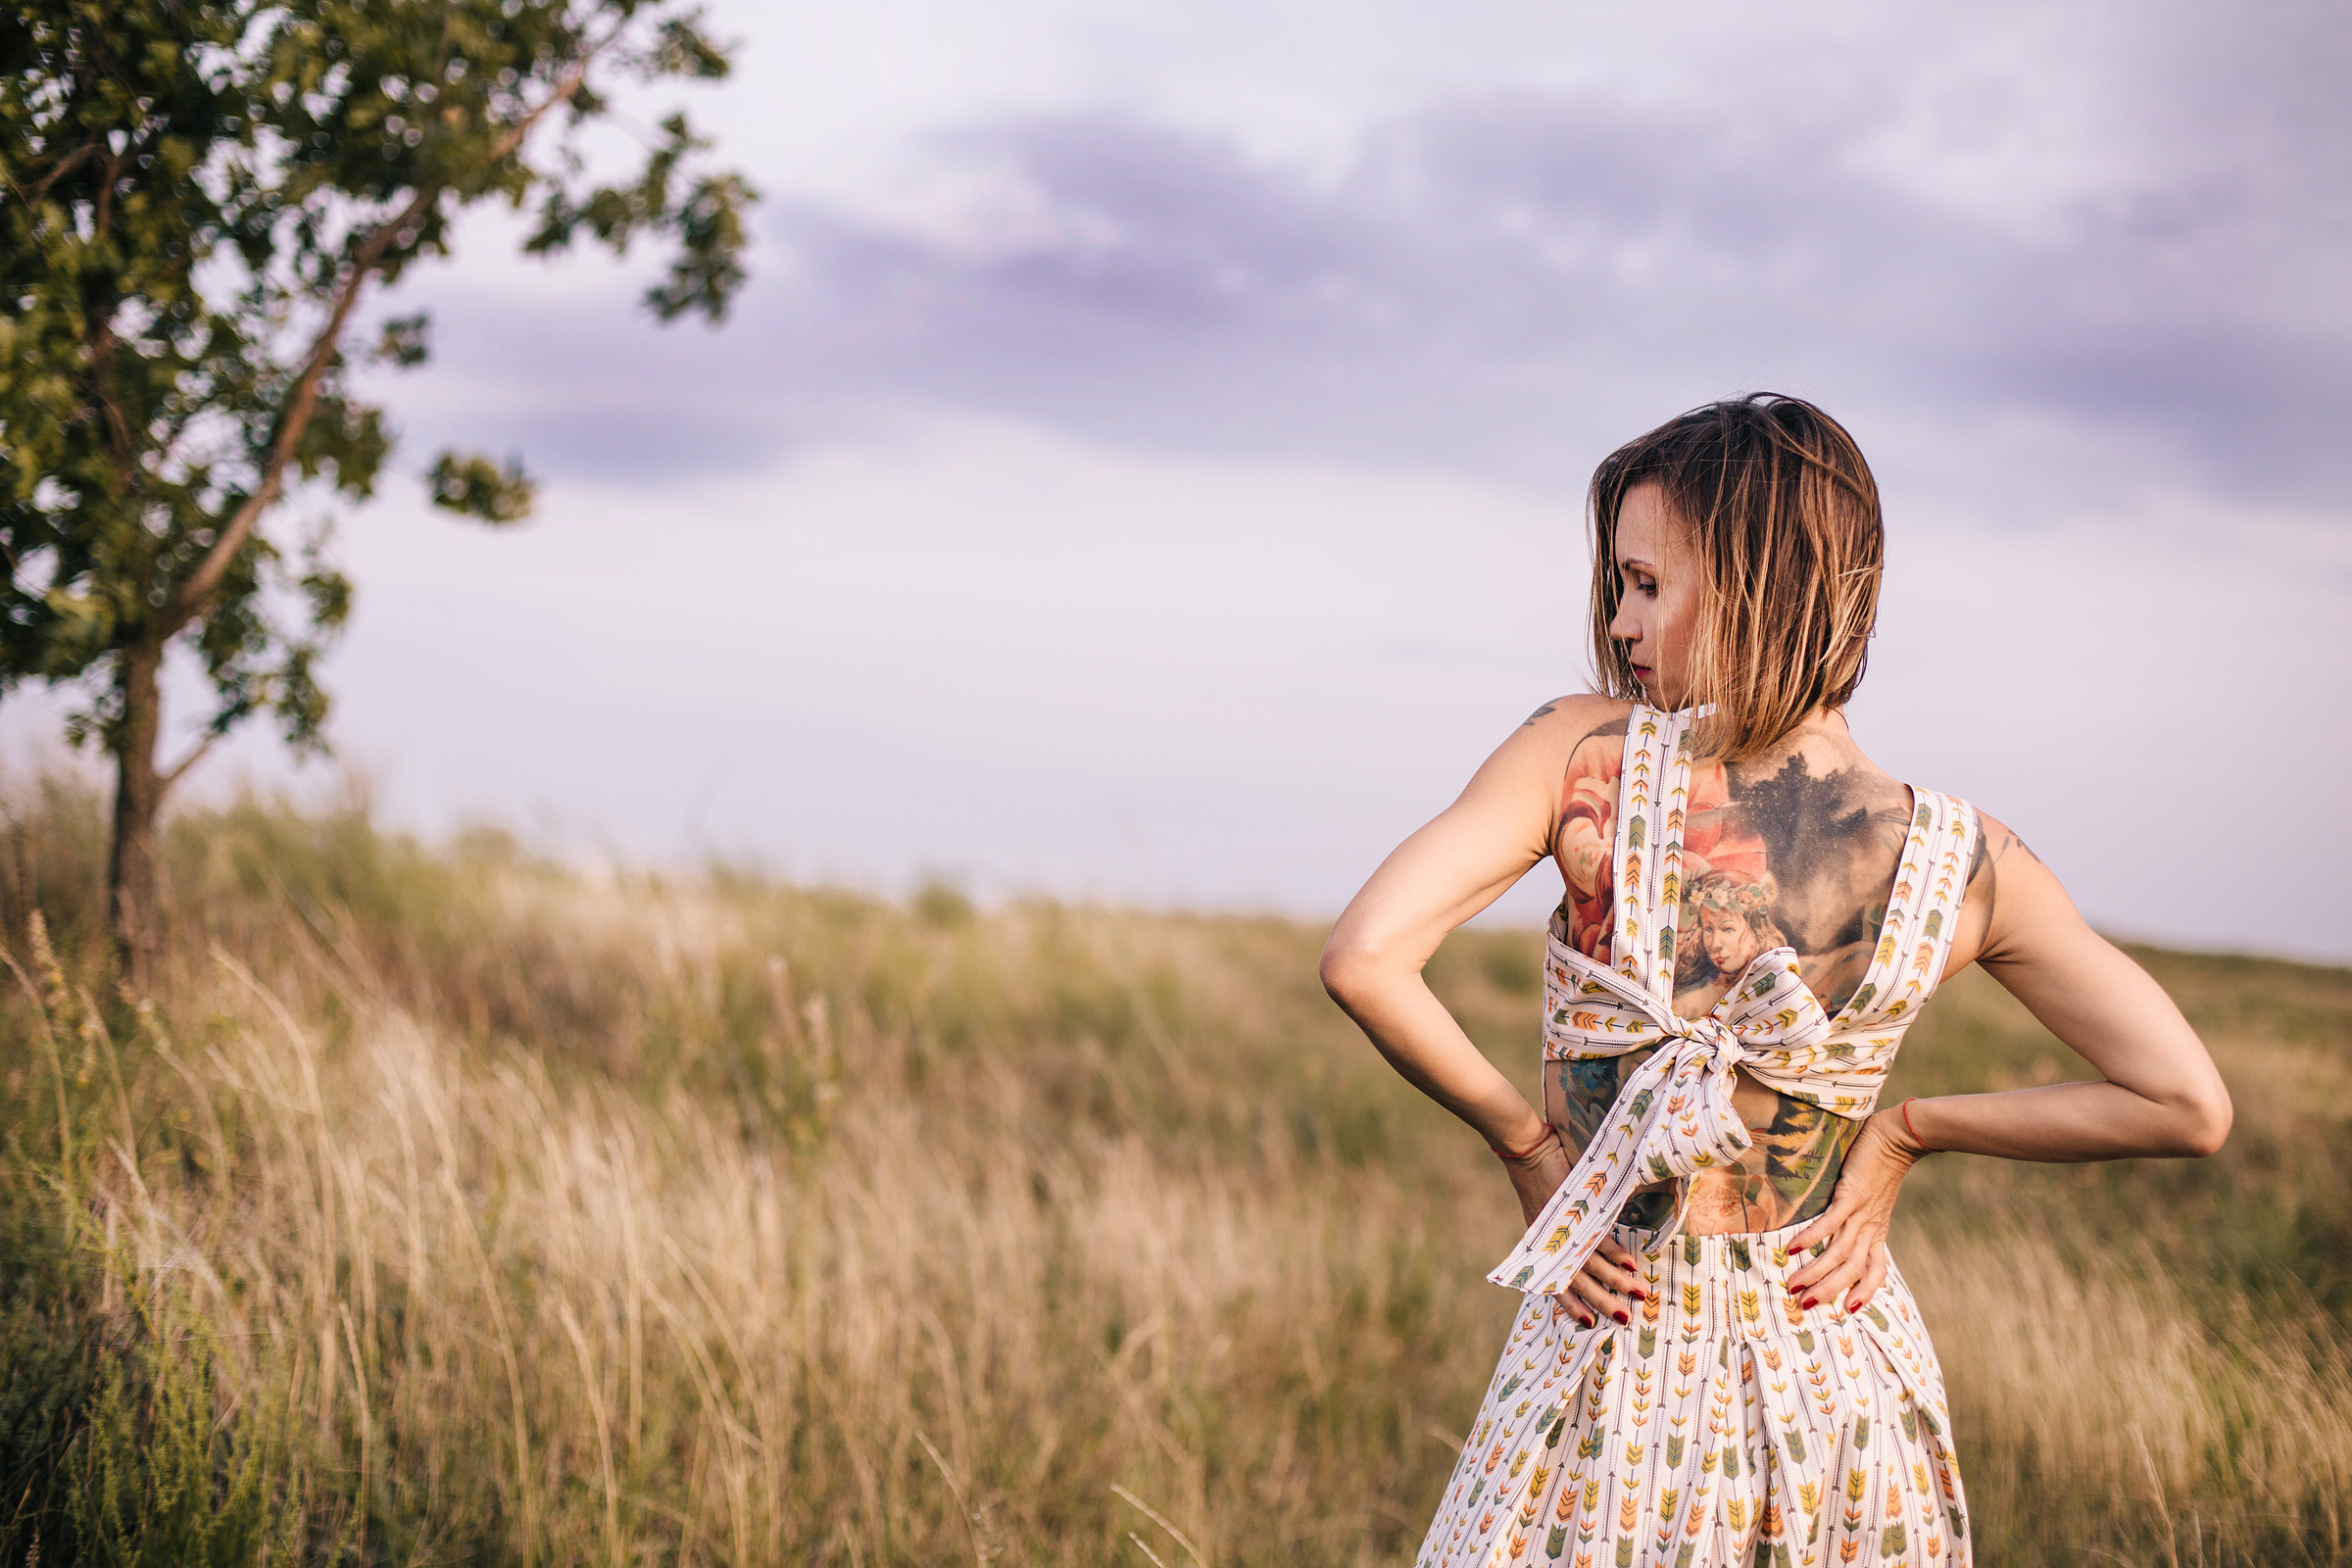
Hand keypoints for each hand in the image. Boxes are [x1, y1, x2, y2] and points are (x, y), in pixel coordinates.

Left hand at [1498, 1130, 1646, 1328]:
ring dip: (1617, 1281)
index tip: (1588, 1324)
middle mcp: (1551, 1243)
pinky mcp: (1576, 1213)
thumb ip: (1566, 1231)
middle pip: (1578, 1281)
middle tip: (1624, 1319)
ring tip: (1638, 1294)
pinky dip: (1616, 1253)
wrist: (1527, 1151)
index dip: (1571, 1305)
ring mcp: (1564, 1229)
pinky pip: (1599, 1239)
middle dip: (1602, 1302)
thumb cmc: (1541, 1178)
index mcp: (1543, 1246)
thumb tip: (1589, 1247)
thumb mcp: (1552, 1213)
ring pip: (1592, 1265)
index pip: (1557, 1283)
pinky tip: (1631, 1265)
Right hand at [1784, 1105, 1930, 1312]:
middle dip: (1828, 1291)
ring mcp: (1861, 1212)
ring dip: (1816, 1273)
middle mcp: (1869, 1227)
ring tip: (1794, 1286)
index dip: (1865, 1292)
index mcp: (1877, 1231)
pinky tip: (1794, 1248)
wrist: (1899, 1137)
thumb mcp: (1874, 1198)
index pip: (1875, 1270)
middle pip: (1852, 1269)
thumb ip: (1860, 1213)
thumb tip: (1842, 1223)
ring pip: (1840, 1252)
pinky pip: (1831, 1222)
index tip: (1849, 1310)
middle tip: (1804, 1307)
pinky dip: (1812, 1237)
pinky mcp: (1851, 1194)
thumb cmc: (1882, 1164)